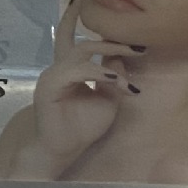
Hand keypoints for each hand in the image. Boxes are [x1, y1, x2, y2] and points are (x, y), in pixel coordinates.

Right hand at [19, 0, 144, 178]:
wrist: (64, 150)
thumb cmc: (82, 127)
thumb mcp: (107, 100)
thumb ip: (113, 78)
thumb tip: (121, 56)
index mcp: (72, 69)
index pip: (81, 41)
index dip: (107, 38)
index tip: (136, 41)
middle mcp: (61, 67)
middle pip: (81, 40)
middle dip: (110, 38)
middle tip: (135, 41)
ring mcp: (54, 74)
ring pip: (82, 52)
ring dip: (110, 52)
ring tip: (133, 53)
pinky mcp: (51, 85)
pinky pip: (78, 71)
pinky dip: (98, 72)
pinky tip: (115, 79)